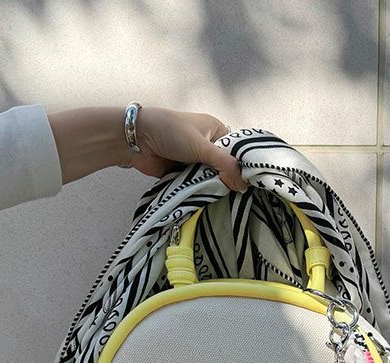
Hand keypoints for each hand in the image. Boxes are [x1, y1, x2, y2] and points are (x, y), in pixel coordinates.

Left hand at [48, 105, 246, 191]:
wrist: (137, 140)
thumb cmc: (171, 132)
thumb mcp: (203, 147)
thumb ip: (224, 165)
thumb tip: (243, 186)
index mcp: (216, 131)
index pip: (237, 152)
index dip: (243, 167)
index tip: (252, 184)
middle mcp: (208, 146)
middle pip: (224, 168)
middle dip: (227, 181)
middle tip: (240, 199)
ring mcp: (195, 161)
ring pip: (211, 179)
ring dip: (213, 189)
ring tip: (226, 204)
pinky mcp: (183, 174)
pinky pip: (197, 186)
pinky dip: (200, 193)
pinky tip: (210, 204)